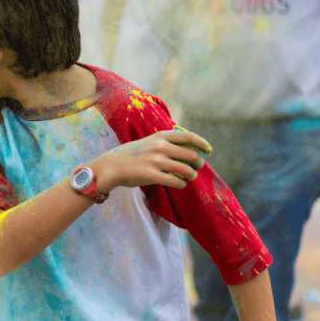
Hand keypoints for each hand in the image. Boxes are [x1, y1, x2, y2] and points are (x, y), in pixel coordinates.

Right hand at [93, 129, 211, 191]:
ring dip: (191, 175)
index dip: (202, 143)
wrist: (111, 166)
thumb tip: (188, 148)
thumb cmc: (131, 155)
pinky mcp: (152, 176)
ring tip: (188, 177)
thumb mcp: (148, 142)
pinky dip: (181, 184)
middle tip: (197, 168)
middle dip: (198, 163)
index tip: (209, 150)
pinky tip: (179, 184)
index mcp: (160, 136)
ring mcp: (156, 161)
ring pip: (186, 170)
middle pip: (191, 155)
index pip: (188, 137)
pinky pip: (176, 181)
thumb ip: (166, 143)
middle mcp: (160, 147)